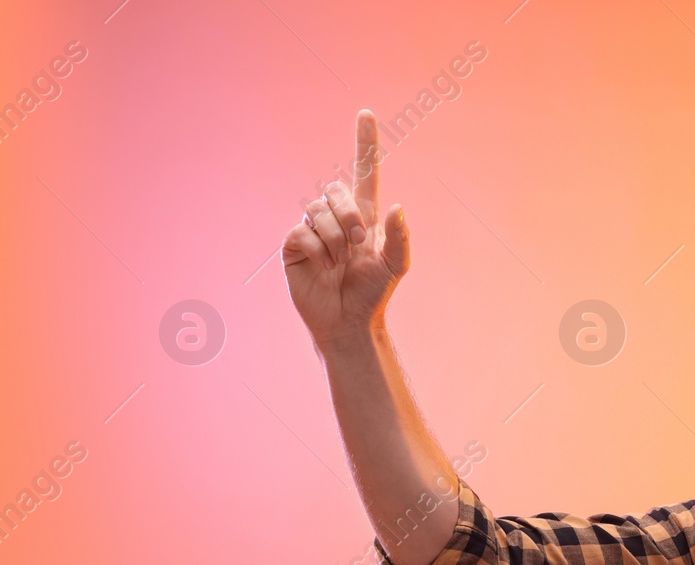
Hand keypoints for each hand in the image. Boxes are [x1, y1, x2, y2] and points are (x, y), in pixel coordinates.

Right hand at [282, 110, 410, 347]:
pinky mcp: (295, 243)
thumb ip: (400, 237)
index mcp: (364, 216)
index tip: (366, 113)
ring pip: (319, 209)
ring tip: (340, 262)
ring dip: (335, 238)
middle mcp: (337, 216)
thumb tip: (397, 205)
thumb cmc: (373, 293)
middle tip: (357, 244)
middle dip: (350, 215)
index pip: (364, 172)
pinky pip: (304, 230)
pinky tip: (325, 267)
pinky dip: (319, 250)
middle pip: (336, 189)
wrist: (348, 321)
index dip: (364, 143)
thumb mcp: (395, 266)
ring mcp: (314, 228)